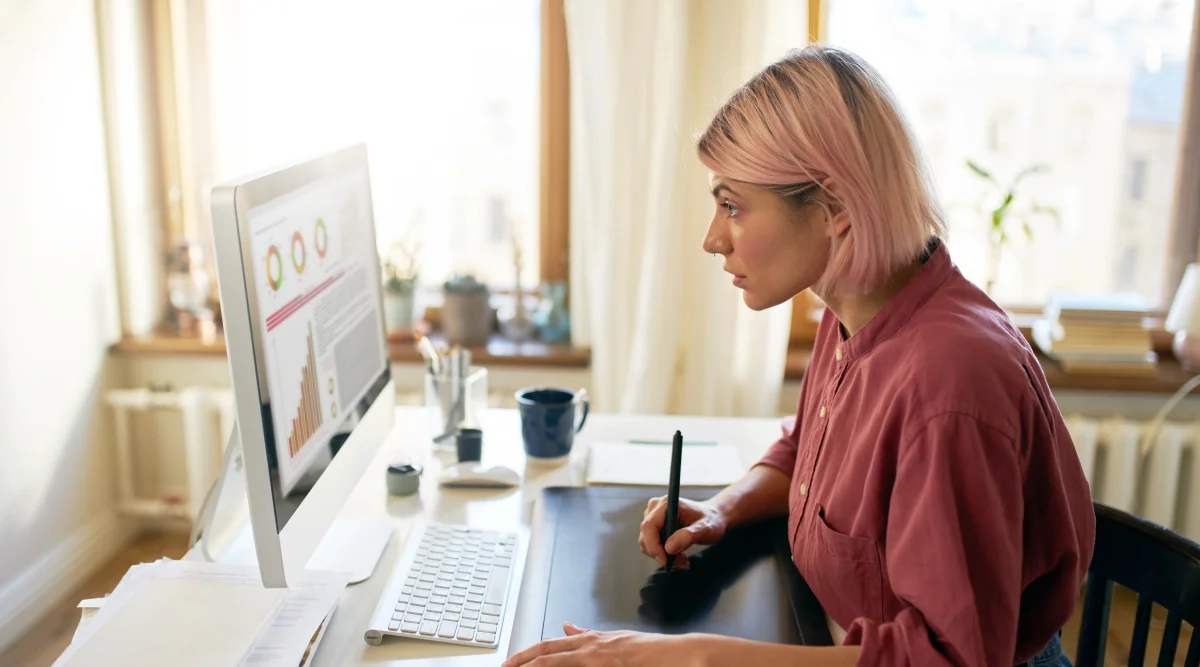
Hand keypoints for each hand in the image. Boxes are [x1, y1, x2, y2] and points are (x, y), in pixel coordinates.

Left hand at [503, 623, 693, 666]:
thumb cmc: (652, 653)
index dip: (525, 655)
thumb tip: (566, 627)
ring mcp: (600, 661)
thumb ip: (588, 635)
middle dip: (520, 664)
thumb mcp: (616, 639)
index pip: (548, 646)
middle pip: (545, 656)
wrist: (679, 656)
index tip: (508, 664)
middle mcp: (591, 650)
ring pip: (556, 665)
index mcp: (591, 641)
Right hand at [638, 496, 726, 568]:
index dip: (653, 545)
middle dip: (660, 554)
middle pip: (646, 536)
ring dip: (662, 555)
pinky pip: (650, 544)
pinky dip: (662, 554)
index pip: (649, 526)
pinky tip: (678, 555)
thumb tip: (669, 548)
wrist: (712, 517)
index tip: (666, 560)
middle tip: (681, 563)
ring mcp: (652, 516)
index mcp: (666, 504)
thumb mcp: (705, 528)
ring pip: (646, 542)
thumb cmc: (710, 520)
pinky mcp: (654, 525)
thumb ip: (688, 536)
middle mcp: (655, 507)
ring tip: (682, 560)